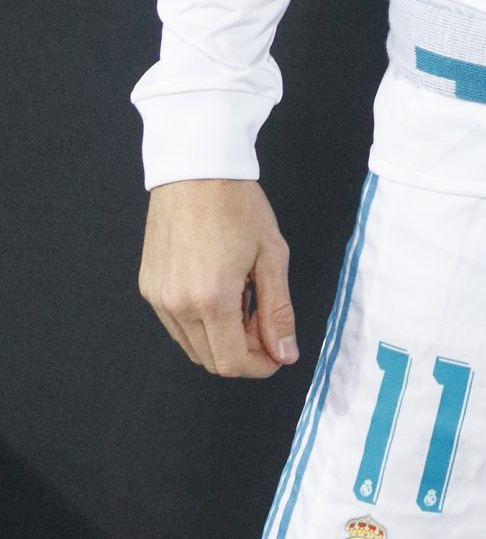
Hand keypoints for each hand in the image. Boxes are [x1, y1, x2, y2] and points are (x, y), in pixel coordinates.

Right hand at [139, 179, 296, 378]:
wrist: (196, 172)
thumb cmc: (238, 207)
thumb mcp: (272, 256)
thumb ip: (277, 311)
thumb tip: (285, 353)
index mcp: (211, 299)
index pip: (231, 362)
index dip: (260, 366)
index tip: (279, 352)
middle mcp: (177, 305)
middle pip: (210, 360)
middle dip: (244, 352)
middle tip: (266, 322)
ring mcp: (157, 298)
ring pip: (192, 345)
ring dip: (222, 338)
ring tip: (245, 301)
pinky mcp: (147, 288)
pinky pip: (176, 325)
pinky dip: (202, 323)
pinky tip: (222, 294)